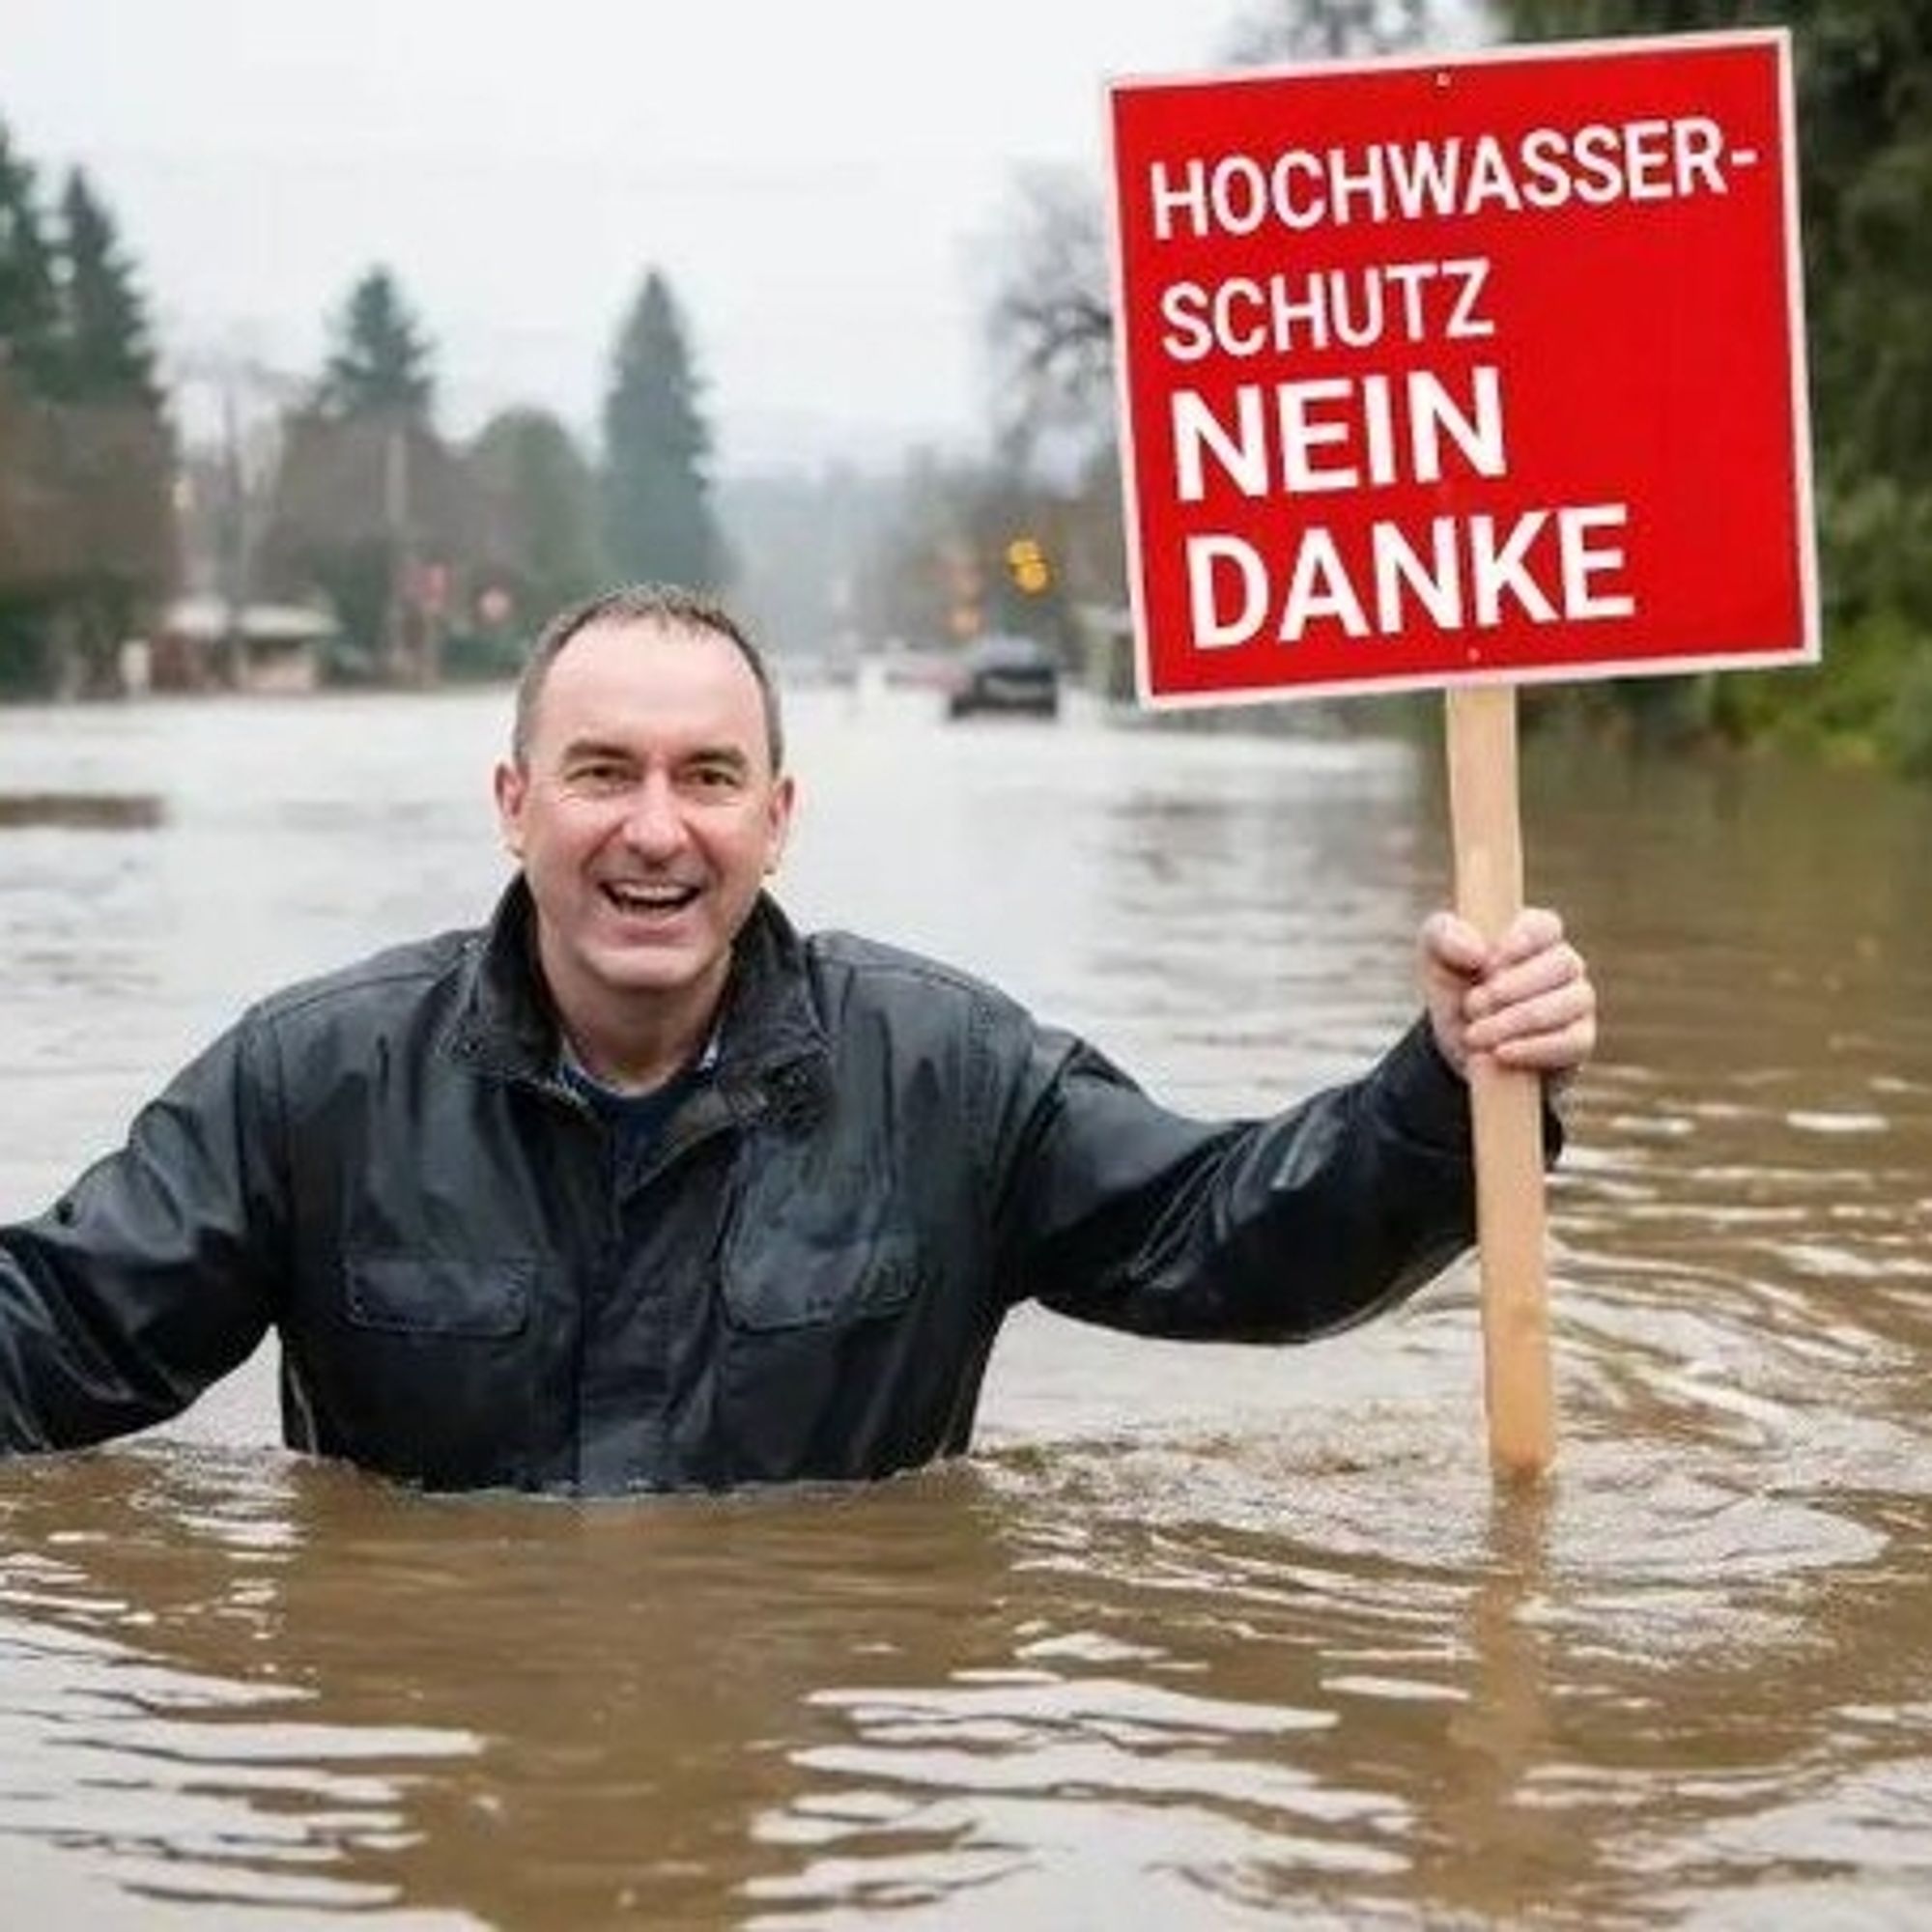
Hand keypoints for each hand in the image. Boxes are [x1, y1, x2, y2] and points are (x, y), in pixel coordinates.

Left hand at [1419, 906, 1596, 1080]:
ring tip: (1475, 1034)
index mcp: (1533, 934)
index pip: (1546, 925)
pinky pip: (1574, 1041)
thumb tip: (1478, 950)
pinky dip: (1535, 1048)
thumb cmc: (1455, 987)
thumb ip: (1444, 935)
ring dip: (1517, 1020)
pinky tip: (1501, 1052)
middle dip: (1512, 988)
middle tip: (1471, 1006)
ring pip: (1571, 1001)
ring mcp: (1576, 1001)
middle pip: (1563, 963)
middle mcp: (1563, 964)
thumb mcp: (1434, 955)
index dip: (1522, 942)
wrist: (1462, 1044)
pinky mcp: (1578, 1040)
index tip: (1488, 962)